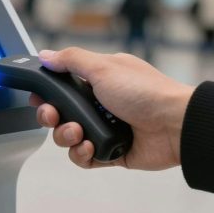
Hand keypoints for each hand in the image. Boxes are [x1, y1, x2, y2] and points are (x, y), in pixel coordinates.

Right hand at [30, 47, 193, 170]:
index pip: (62, 86)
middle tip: (54, 116)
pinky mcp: (111, 152)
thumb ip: (71, 60)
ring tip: (79, 133)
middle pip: (60, 113)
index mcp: (99, 80)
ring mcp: (105, 128)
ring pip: (69, 137)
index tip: (38, 96)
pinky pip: (84, 158)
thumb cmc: (145, 92)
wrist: (175, 126)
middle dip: (51, 116)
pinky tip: (91, 148)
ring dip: (66, 136)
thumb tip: (45, 55)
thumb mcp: (104, 67)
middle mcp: (100, 103)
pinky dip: (82, 154)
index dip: (47, 93)